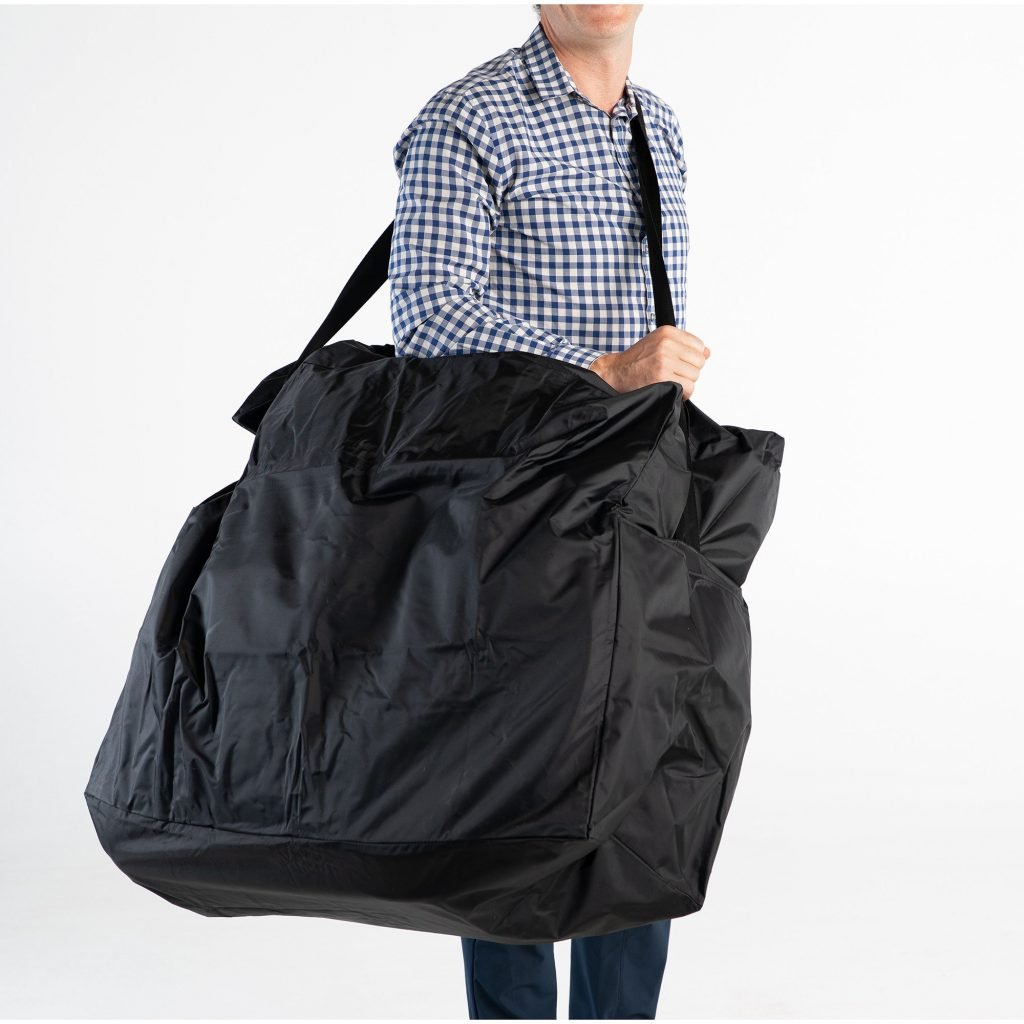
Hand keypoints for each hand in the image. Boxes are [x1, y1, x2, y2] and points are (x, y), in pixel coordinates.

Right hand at [588, 326, 709, 396]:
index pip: (699, 345)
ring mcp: (664, 360)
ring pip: (695, 375)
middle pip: (699, 361)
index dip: (691, 357)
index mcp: (667, 332)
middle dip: (689, 370)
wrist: (617, 372)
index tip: (680, 363)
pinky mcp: (662, 377)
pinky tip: (671, 389)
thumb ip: (684, 346)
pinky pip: (688, 388)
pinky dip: (683, 393)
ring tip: (670, 381)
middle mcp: (667, 344)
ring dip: (685, 382)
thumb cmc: (637, 360)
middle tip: (674, 373)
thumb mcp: (659, 343)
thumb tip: (707, 352)